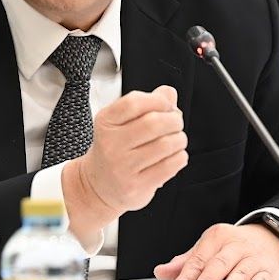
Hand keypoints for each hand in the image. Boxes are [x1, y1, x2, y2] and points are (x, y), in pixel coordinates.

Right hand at [62, 86, 187, 236]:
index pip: (134, 102)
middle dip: (174, 120)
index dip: (158, 101)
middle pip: (153, 123)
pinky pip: (170, 166)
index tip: (167, 105)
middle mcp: (111, 144)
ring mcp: (122, 167)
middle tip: (176, 123)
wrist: (98, 185)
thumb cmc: (115, 149)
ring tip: (176, 140)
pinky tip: (174, 156)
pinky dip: (180, 157)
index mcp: (106, 122)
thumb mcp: (122, 122)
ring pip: (165, 145)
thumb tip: (168, 93)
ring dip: (180, 139)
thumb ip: (146, 104)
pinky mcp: (135, 186)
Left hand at [153, 222, 278, 279]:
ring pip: (241, 271)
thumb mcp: (209, 248)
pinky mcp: (269, 271)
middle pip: (219, 263)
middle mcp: (236, 246)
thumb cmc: (234, 246)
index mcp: (217, 237)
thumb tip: (161, 271)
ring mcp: (254, 258)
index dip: (186, 276)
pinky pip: (262, 279)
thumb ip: (186, 262)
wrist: (271, 239)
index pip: (199, 259)